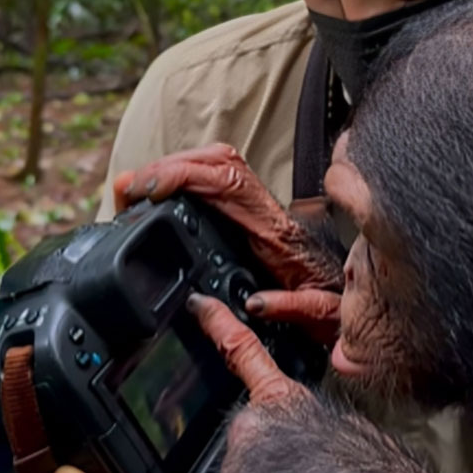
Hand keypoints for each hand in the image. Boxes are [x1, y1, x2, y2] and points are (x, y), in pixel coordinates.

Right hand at [114, 144, 342, 343]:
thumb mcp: (319, 312)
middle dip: (169, 165)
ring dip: (173, 168)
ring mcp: (255, 208)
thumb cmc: (330, 303)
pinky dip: (183, 180)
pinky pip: (213, 182)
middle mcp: (264, 210)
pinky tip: (158, 194)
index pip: (228, 182)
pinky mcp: (245, 215)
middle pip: (217, 161)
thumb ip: (296, 306)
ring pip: (214, 164)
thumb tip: (257, 304)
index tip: (151, 188)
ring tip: (135, 187)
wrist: (343, 298)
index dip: (187, 176)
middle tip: (129, 186)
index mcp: (275, 228)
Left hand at [193, 293, 417, 472]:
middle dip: (265, 463)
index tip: (197, 306)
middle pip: (245, 444)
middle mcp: (250, 428)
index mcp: (283, 398)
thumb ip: (303, 426)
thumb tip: (297, 444)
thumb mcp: (343, 429)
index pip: (241, 350)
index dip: (216, 323)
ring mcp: (235, 471)